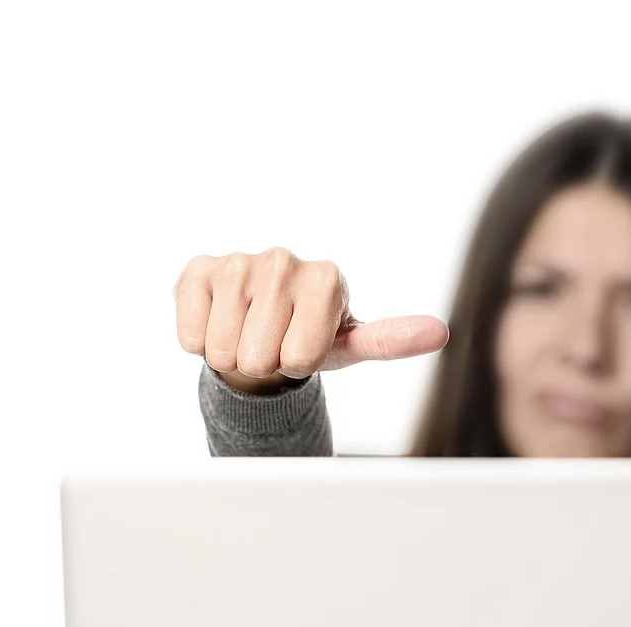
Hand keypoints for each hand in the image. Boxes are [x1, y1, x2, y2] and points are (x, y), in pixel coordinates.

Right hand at [173, 247, 448, 390]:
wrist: (256, 327)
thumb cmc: (308, 337)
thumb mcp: (350, 344)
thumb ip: (391, 340)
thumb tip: (438, 332)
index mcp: (329, 277)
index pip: (302, 357)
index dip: (300, 363)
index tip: (303, 345)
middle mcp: (285, 260)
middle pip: (261, 357)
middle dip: (265, 362)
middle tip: (273, 342)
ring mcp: (239, 261)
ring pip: (223, 349)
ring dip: (232, 353)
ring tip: (248, 333)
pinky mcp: (198, 269)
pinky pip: (191, 336)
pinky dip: (199, 342)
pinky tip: (219, 321)